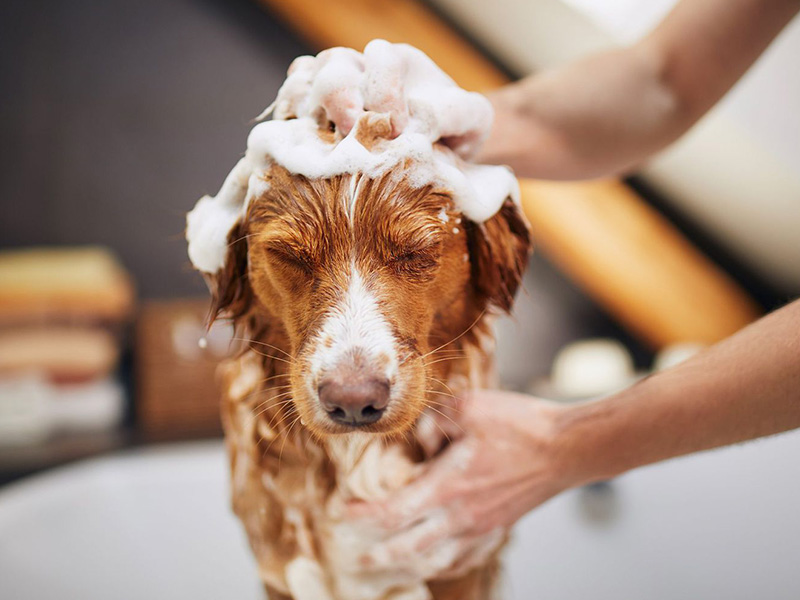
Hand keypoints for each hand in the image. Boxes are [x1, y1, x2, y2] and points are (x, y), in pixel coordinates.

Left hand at [345, 390, 576, 579]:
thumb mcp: (467, 408)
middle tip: (357, 559)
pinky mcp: (500, 527)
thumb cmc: (520, 426)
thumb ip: (432, 422)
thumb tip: (418, 440)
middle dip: (378, 555)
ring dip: (408, 566)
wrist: (567, 447)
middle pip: (408, 548)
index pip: (391, 512)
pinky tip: (438, 563)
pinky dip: (445, 564)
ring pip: (436, 560)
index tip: (342, 512)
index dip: (362, 515)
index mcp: (447, 487)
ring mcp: (482, 527)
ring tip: (390, 568)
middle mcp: (461, 516)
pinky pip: (466, 557)